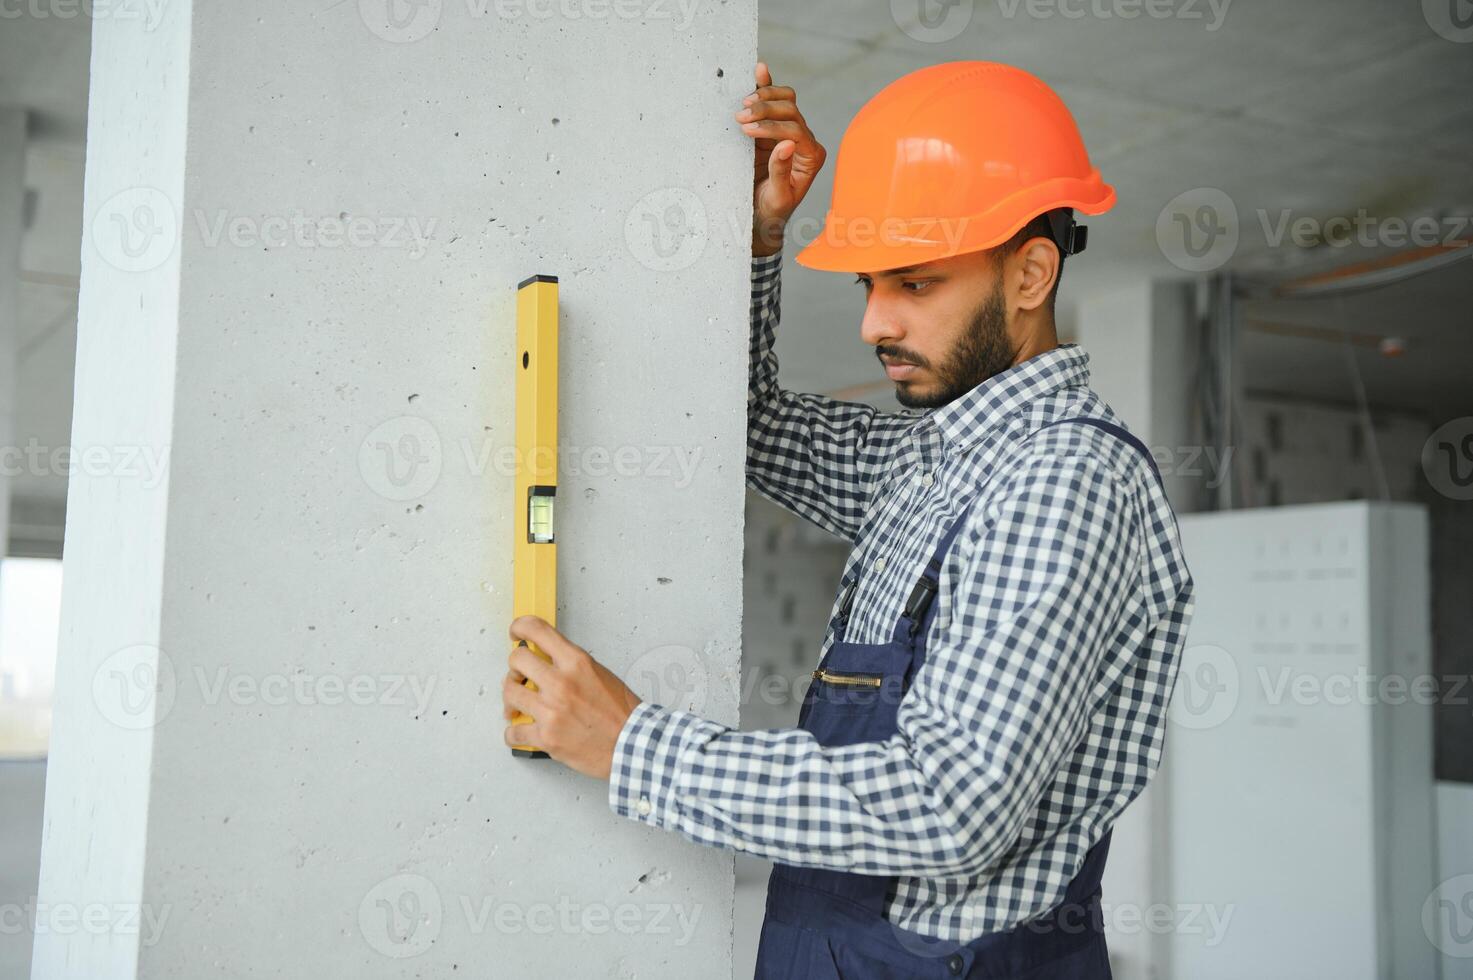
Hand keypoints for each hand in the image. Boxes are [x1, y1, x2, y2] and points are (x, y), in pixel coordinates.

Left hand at [503, 615, 642, 779]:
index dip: (520, 627)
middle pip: (516, 660)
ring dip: (511, 700)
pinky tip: (520, 730)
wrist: (631, 744)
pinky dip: (513, 733)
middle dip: (514, 668)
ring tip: (517, 705)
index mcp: (576, 662)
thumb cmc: (620, 712)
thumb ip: (570, 664)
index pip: (537, 630)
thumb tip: (545, 660)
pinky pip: (513, 732)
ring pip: (509, 693)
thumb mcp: (599, 673)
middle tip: (518, 676)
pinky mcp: (546, 737)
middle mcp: (561, 683)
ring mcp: (551, 711)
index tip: (516, 633)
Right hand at [735, 61, 826, 257]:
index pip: (796, 131)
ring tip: (743, 104)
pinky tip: (759, 70)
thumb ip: (782, 171)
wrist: (762, 216)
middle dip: (765, 110)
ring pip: (785, 101)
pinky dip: (765, 86)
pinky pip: (772, 102)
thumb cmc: (772, 211)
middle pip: (791, 111)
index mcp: (812, 157)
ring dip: (764, 98)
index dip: (772, 127)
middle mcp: (804, 141)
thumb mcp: (778, 198)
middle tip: (741, 117)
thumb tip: (787, 144)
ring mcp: (789, 131)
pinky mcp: (773, 128)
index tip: (748, 130)